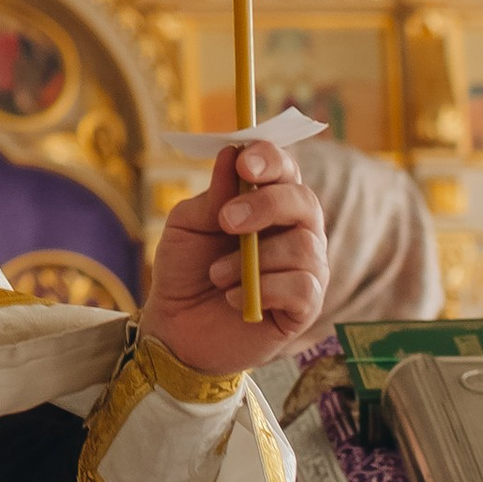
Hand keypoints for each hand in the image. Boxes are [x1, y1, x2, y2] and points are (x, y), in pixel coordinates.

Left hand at [138, 142, 327, 377]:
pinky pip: (303, 286)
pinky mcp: (306, 306)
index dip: (271, 160)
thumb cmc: (186, 271)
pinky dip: (265, 289)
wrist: (176, 328)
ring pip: (303, 246)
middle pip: (304, 201)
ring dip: (253, 259)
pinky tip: (233, 298)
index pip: (285, 170)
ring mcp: (306, 268)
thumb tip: (233, 153)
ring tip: (217, 275)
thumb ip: (213, 196)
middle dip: (266, 205)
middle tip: (226, 221)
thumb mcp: (187, 227)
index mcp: (269, 203)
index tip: (244, 164)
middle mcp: (296, 231)